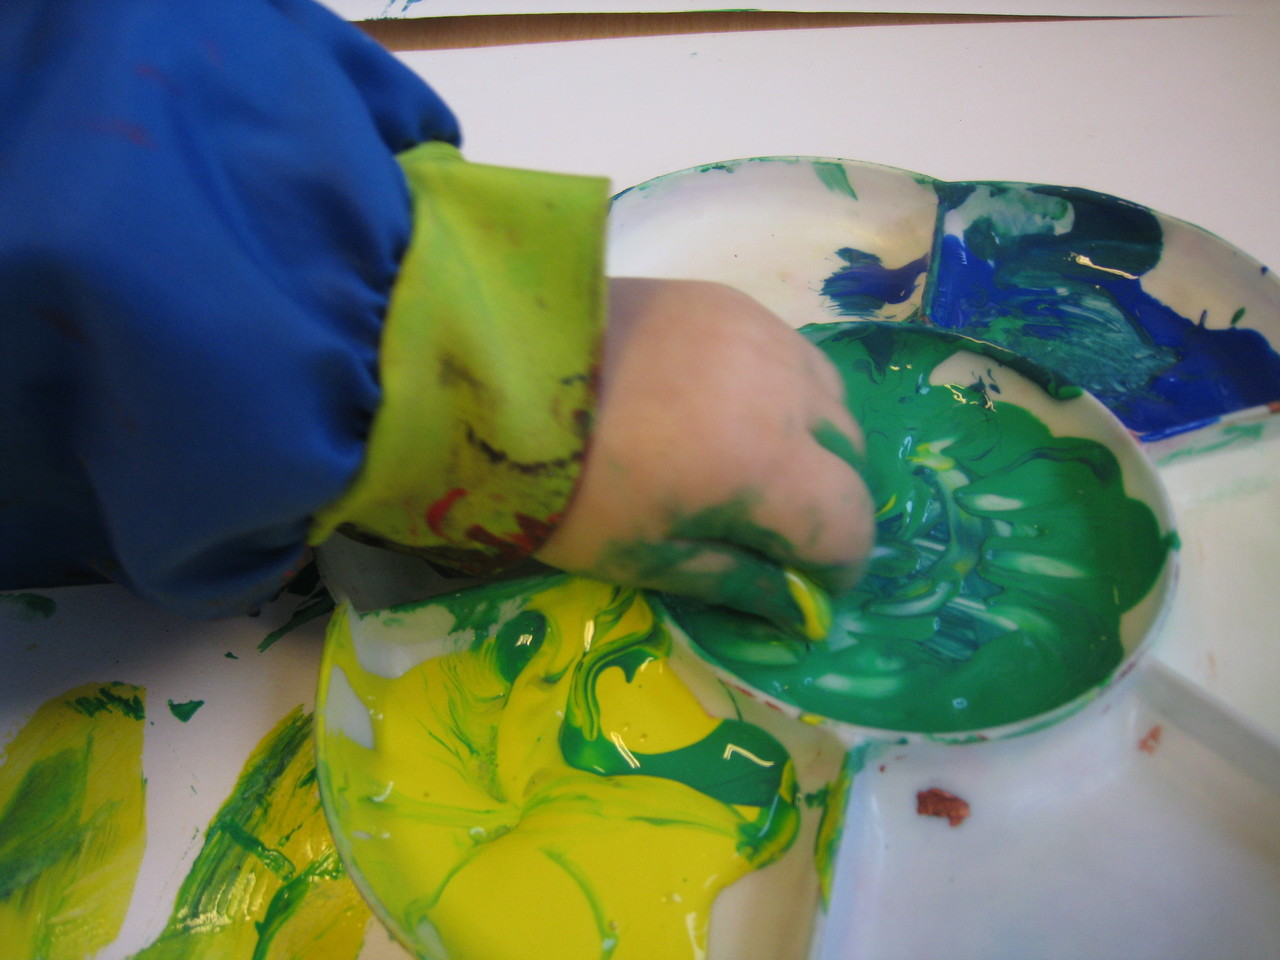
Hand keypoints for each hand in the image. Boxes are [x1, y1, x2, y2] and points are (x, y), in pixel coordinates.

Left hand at [534, 278, 874, 637]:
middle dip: (826, 504)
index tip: (802, 587)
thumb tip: (804, 613)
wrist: (488, 374)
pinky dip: (784, 392)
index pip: (850, 524)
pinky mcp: (728, 298)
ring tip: (752, 464)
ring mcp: (760, 333)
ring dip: (813, 442)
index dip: (836, 569)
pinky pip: (790, 353)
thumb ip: (738, 583)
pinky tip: (728, 408)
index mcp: (767, 465)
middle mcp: (785, 390)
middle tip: (769, 529)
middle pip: (851, 458)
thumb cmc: (562, 487)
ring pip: (830, 399)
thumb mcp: (646, 557)